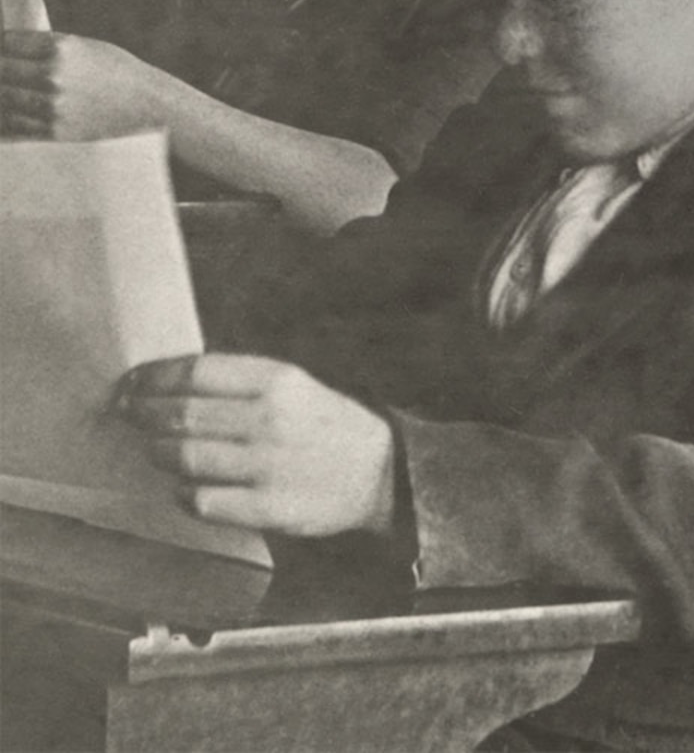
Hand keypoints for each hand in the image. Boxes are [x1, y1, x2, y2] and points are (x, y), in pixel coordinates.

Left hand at [0, 32, 176, 140]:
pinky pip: (11, 126)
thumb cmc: (119, 74)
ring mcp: (50, 106)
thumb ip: (49, 49)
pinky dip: (6, 119)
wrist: (149, 109)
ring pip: (2, 100)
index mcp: (62, 49)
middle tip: (4, 73)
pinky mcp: (50, 132)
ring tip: (8, 92)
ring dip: (2, 95)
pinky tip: (10, 113)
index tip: (2, 51)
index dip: (0, 46)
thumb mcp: (88, 49)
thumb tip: (11, 50)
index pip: (8, 43)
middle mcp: (52, 76)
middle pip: (0, 71)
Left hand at [112, 354, 398, 536]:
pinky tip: (185, 486)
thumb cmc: (326, 425)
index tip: (131, 382)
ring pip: (184, 459)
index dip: (153, 378)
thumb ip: (241, 383)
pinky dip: (183, 494)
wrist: (378, 472)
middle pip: (181, 415)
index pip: (196, 373)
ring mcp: (267, 466)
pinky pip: (201, 501)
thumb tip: (169, 384)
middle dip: (142, 414)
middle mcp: (271, 420)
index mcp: (279, 381)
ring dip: (158, 453)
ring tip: (155, 449)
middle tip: (127, 414)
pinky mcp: (266, 507)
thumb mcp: (295, 386)